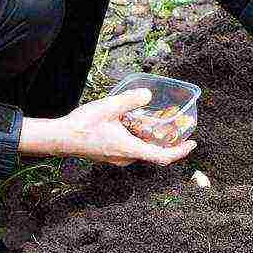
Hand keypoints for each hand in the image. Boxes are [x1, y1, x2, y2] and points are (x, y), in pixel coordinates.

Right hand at [21, 88, 196, 166]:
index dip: (180, 152)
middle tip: (175, 125)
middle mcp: (125, 157)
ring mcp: (116, 158)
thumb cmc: (82, 125)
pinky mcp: (109, 154)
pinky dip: (138, 137)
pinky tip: (133, 122)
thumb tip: (148, 95)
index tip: (192, 143)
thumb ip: (130, 100)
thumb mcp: (109, 107)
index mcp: (129, 149)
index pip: (162, 157)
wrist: (59, 138)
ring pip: (141, 149)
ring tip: (155, 120)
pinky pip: (130, 148)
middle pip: (153, 152)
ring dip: (151, 138)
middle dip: (167, 140)